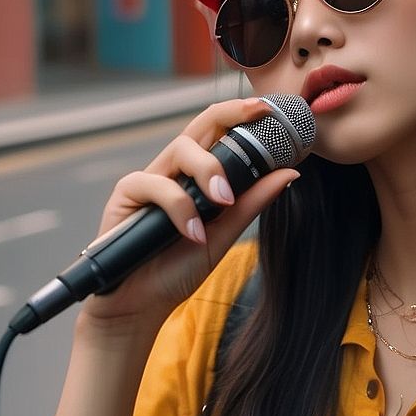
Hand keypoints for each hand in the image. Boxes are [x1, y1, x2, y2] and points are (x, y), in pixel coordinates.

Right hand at [81, 98, 298, 328]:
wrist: (141, 305)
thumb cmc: (177, 267)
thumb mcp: (224, 235)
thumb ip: (251, 203)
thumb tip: (289, 173)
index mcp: (197, 175)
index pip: (220, 133)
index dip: (244, 116)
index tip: (272, 110)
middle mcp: (174, 170)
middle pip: (200, 124)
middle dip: (231, 113)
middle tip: (258, 115)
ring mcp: (149, 179)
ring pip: (181, 149)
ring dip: (209, 171)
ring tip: (225, 202)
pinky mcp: (126, 194)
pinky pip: (155, 184)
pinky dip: (180, 207)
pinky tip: (193, 234)